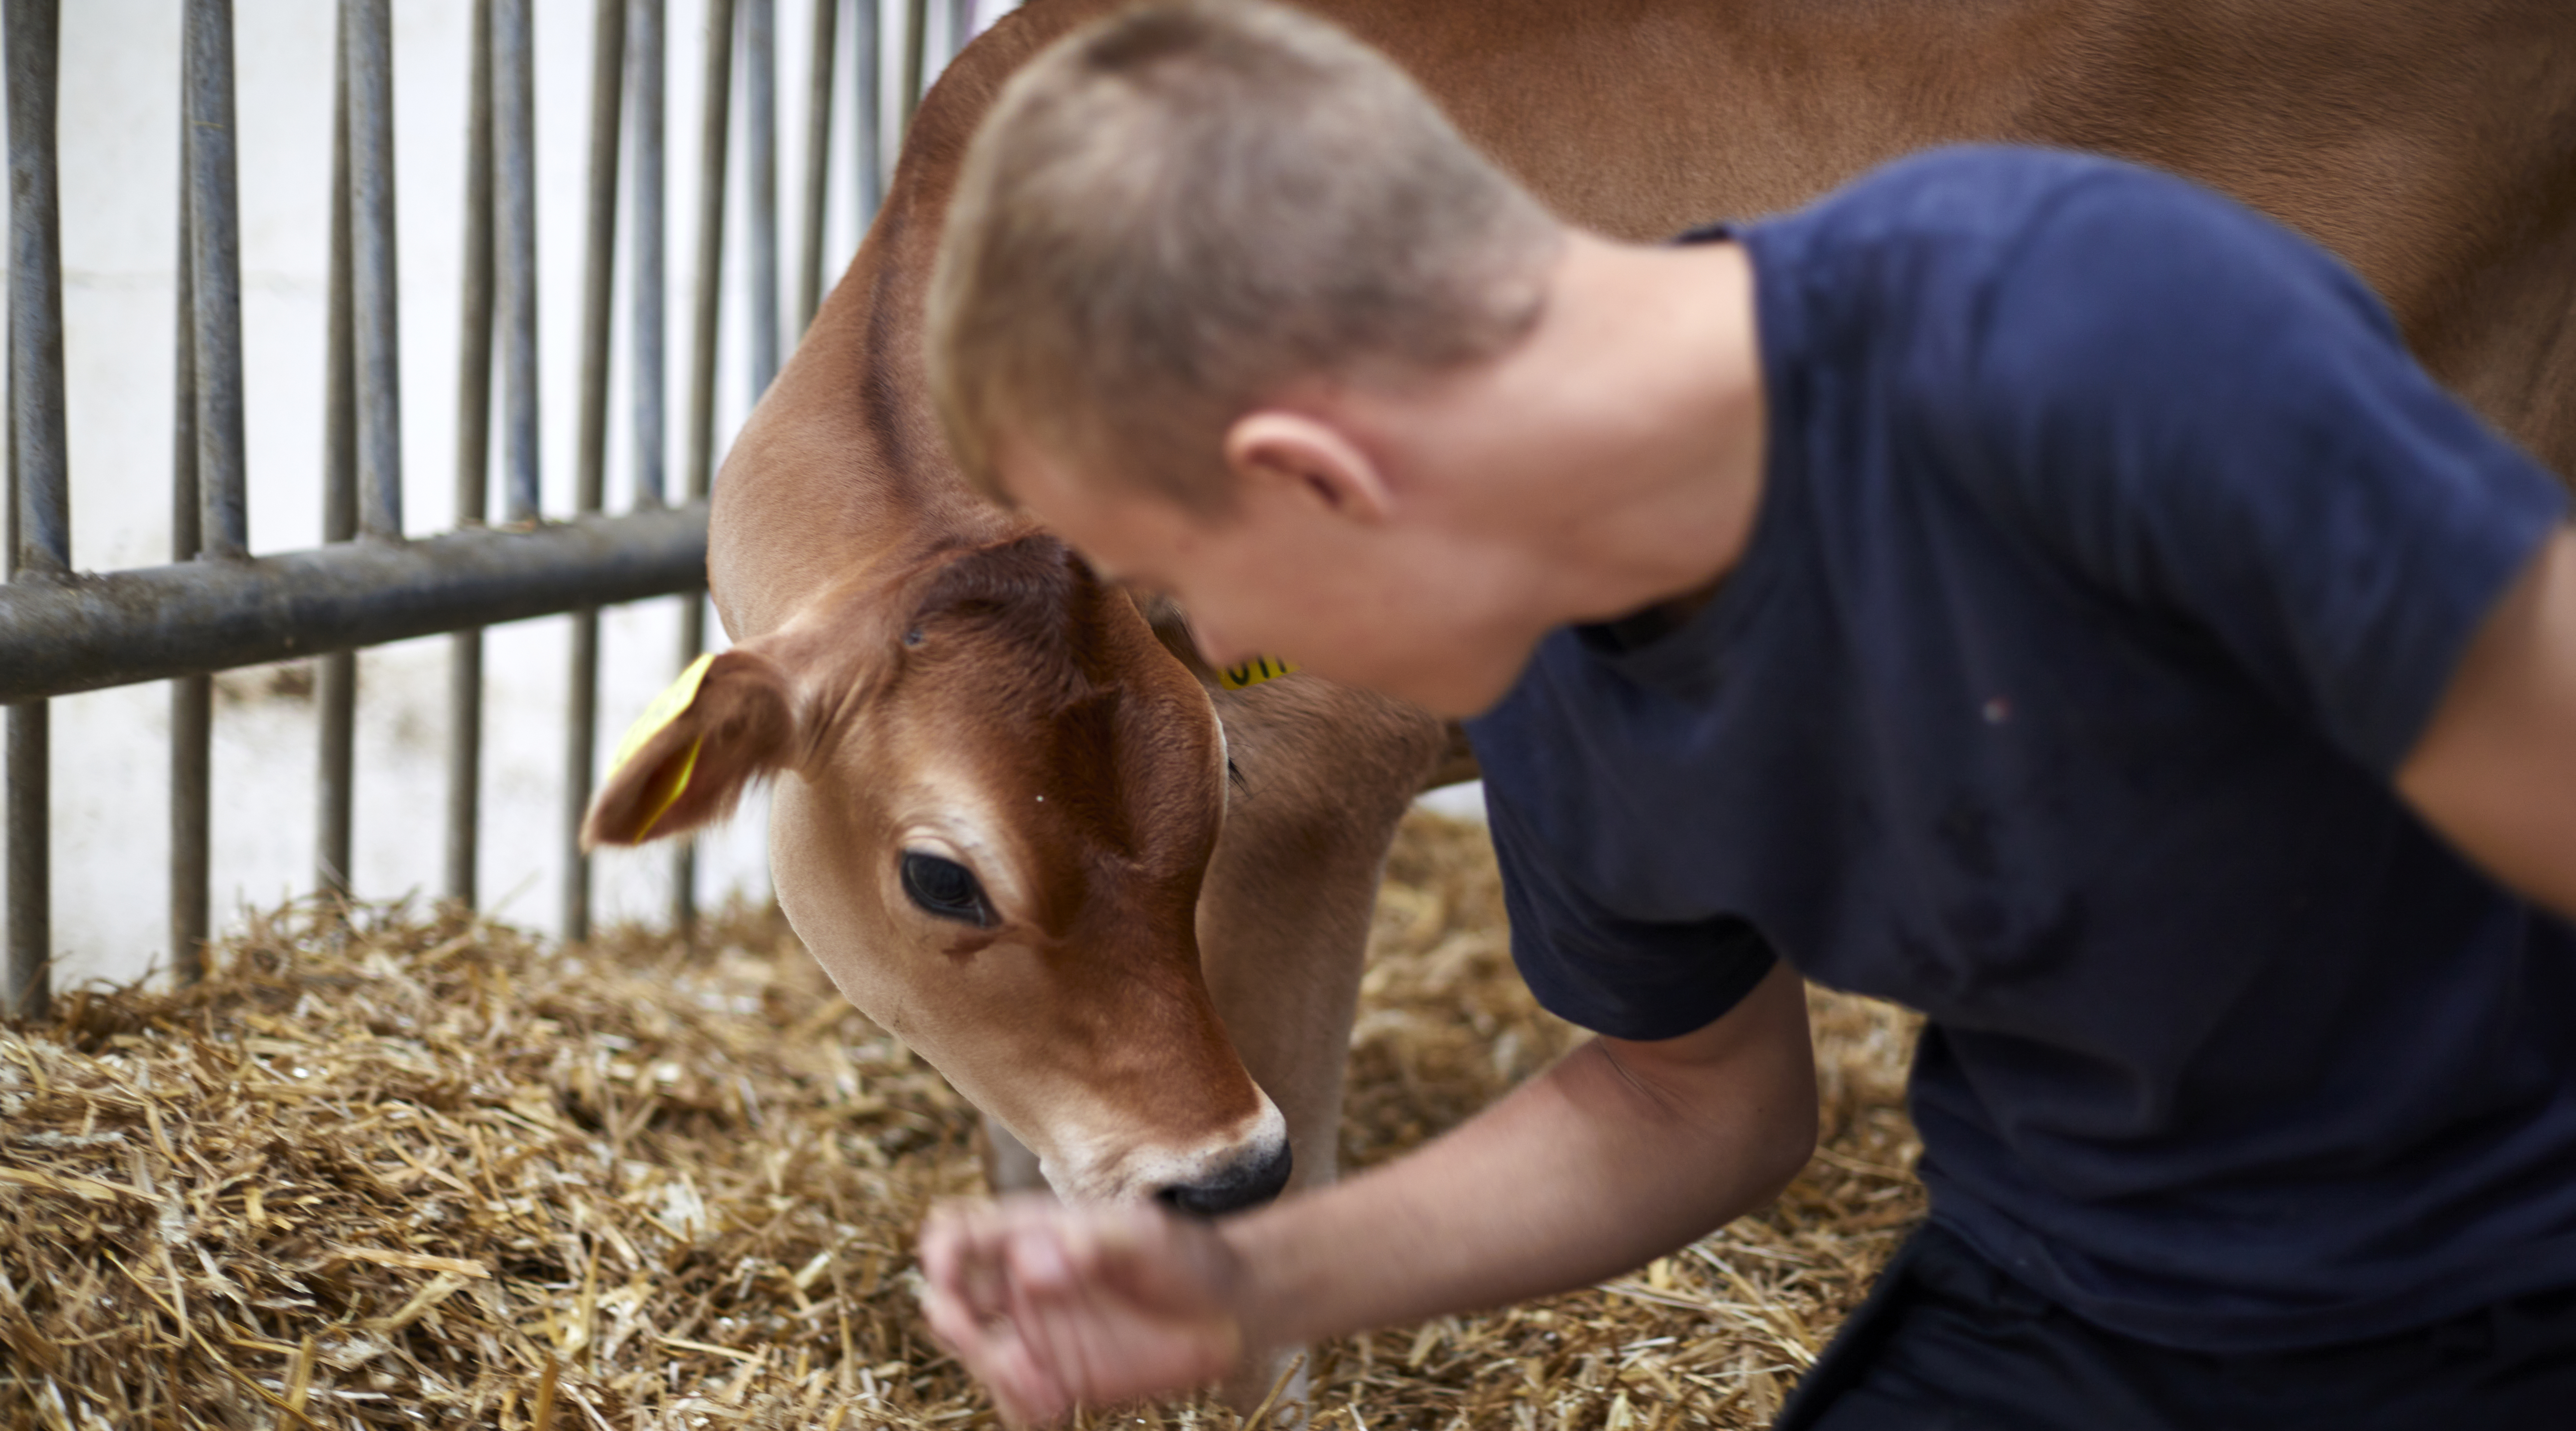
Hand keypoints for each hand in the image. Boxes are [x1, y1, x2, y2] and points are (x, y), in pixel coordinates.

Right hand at [918, 1194, 1248, 1425]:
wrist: (1229, 1311)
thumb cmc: (1187, 1257)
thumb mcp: (1147, 1235)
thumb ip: (1093, 1242)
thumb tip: (1031, 1262)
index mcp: (1033, 1234)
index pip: (960, 1232)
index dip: (941, 1251)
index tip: (947, 1272)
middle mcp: (1023, 1285)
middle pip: (952, 1298)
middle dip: (951, 1318)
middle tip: (979, 1338)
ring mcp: (1038, 1335)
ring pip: (979, 1355)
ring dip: (992, 1373)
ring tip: (1041, 1388)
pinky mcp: (1058, 1378)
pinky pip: (1015, 1400)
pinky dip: (1020, 1405)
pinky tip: (1055, 1405)